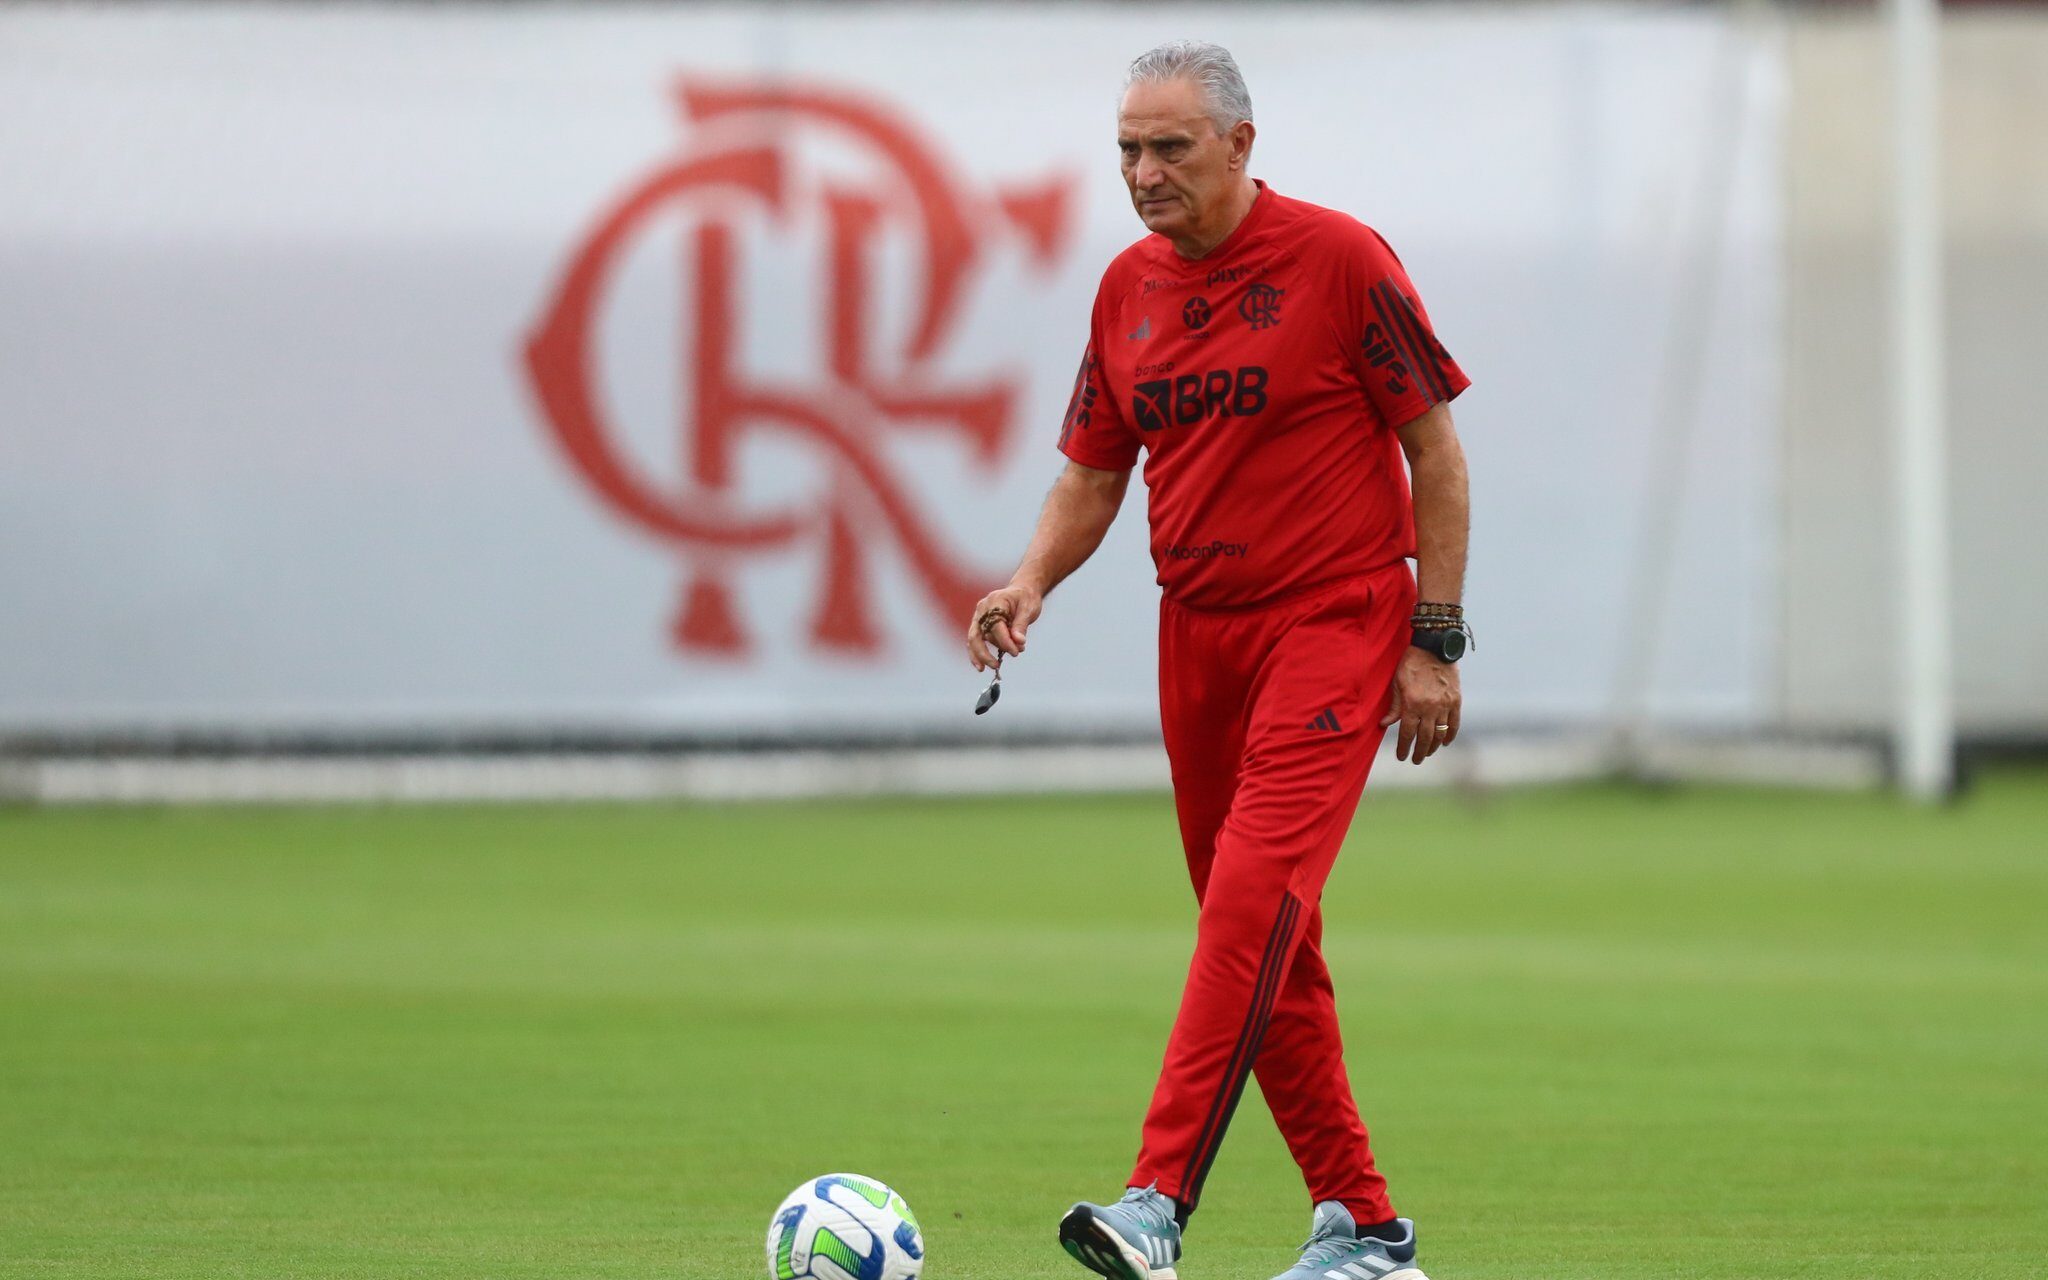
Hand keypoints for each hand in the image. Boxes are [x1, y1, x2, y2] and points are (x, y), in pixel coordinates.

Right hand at [966, 583, 1044, 671]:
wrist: (1022, 592)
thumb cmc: (1026, 598)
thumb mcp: (1029, 609)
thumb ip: (1021, 625)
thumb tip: (1018, 642)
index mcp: (995, 601)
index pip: (995, 625)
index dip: (1005, 641)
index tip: (1016, 652)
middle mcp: (982, 609)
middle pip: (977, 635)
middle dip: (984, 653)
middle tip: (996, 665)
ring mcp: (978, 617)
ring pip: (976, 641)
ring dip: (990, 653)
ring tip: (1009, 656)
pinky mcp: (979, 626)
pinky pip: (974, 641)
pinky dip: (976, 654)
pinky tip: (981, 667)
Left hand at [1380, 647, 1460, 764]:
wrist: (1434, 647)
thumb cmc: (1411, 663)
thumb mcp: (1397, 682)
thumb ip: (1393, 706)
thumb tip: (1384, 724)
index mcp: (1412, 703)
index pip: (1407, 733)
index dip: (1403, 747)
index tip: (1401, 756)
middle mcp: (1429, 707)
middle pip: (1424, 737)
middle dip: (1419, 752)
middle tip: (1415, 760)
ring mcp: (1445, 705)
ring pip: (1440, 733)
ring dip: (1434, 746)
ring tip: (1428, 752)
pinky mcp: (1456, 700)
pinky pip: (1454, 723)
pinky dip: (1450, 735)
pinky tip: (1445, 742)